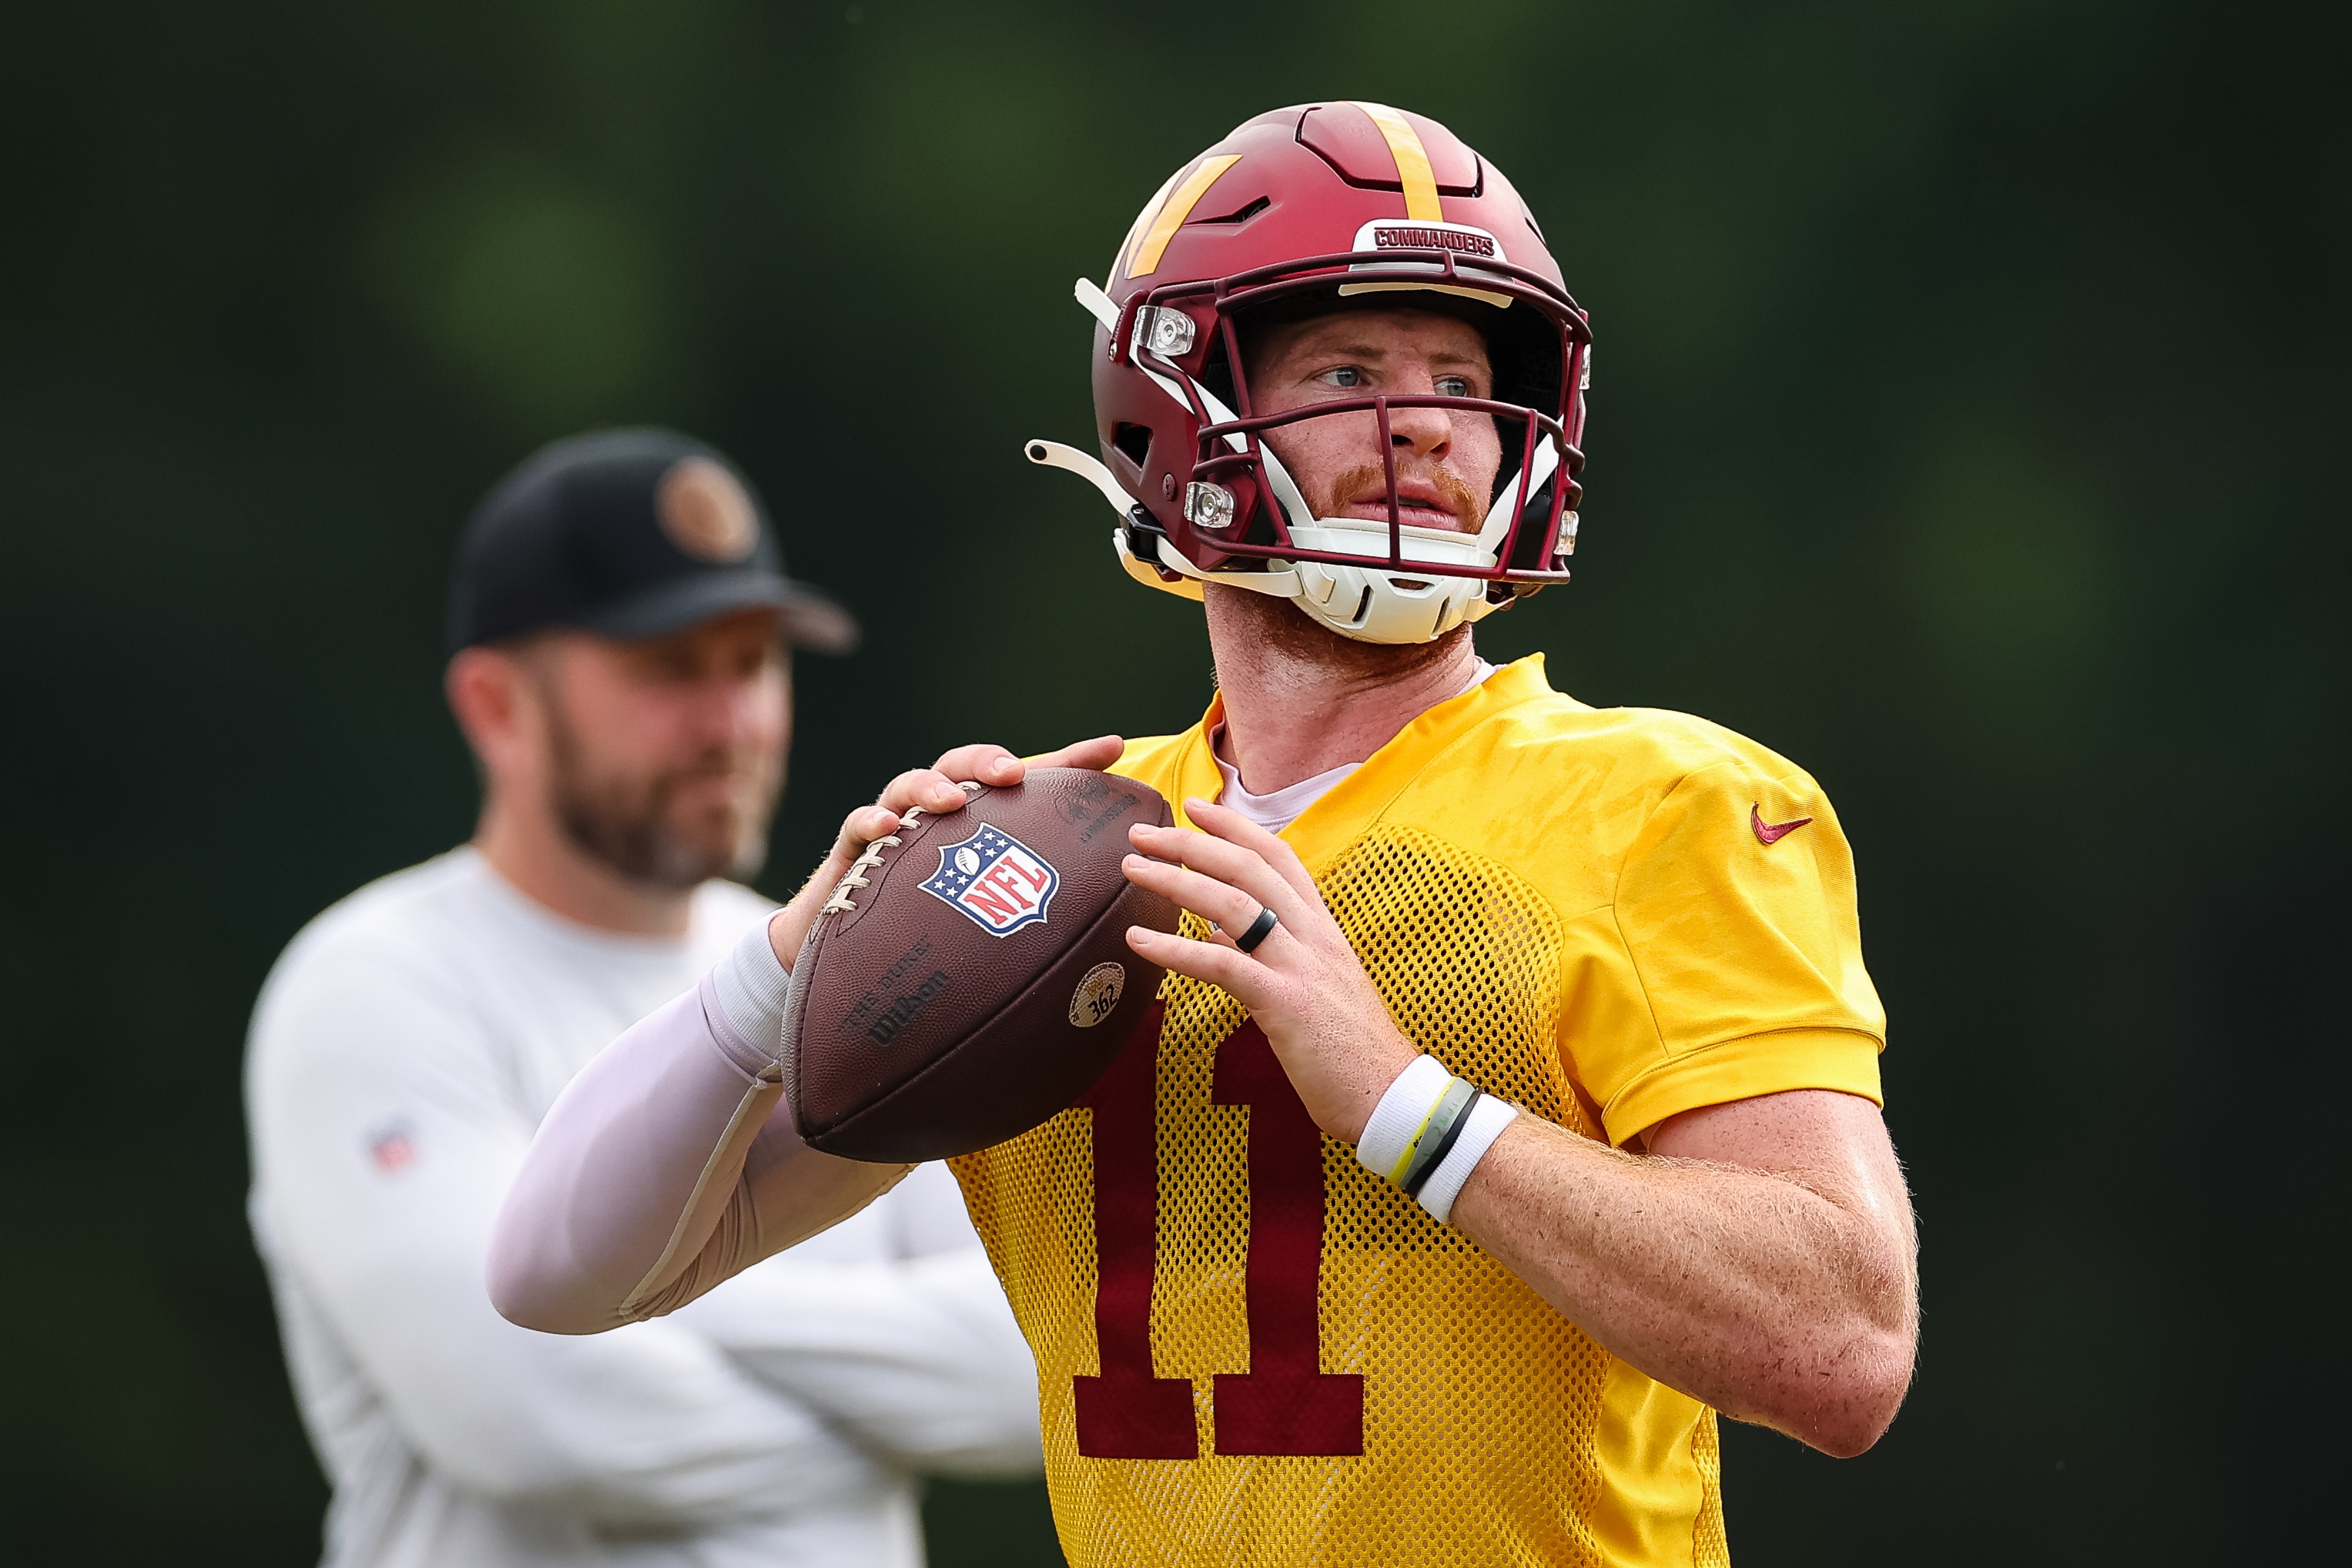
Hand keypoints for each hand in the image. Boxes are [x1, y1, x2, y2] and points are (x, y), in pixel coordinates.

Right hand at [769, 736, 1125, 966]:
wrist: (857, 961)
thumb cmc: (934, 929)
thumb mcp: (990, 917)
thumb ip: (1038, 913)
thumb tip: (1112, 931)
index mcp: (981, 822)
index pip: (1028, 782)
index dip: (1069, 762)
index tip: (1113, 749)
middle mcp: (939, 814)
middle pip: (964, 766)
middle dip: (988, 762)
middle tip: (1012, 773)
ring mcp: (897, 827)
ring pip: (910, 784)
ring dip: (931, 786)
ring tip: (950, 800)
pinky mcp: (855, 850)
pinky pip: (858, 825)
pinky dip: (872, 821)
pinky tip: (887, 828)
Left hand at [1120, 797, 1417, 1142]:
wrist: (1389, 1095)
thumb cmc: (1348, 1048)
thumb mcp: (1311, 987)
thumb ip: (1266, 954)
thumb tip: (1218, 935)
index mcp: (1322, 928)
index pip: (1278, 857)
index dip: (1236, 827)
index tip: (1196, 807)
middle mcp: (1313, 936)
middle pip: (1249, 868)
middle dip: (1192, 841)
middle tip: (1144, 830)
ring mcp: (1301, 966)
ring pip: (1233, 904)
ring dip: (1176, 879)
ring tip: (1133, 867)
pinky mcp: (1285, 1004)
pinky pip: (1222, 965)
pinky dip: (1174, 949)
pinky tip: (1137, 940)